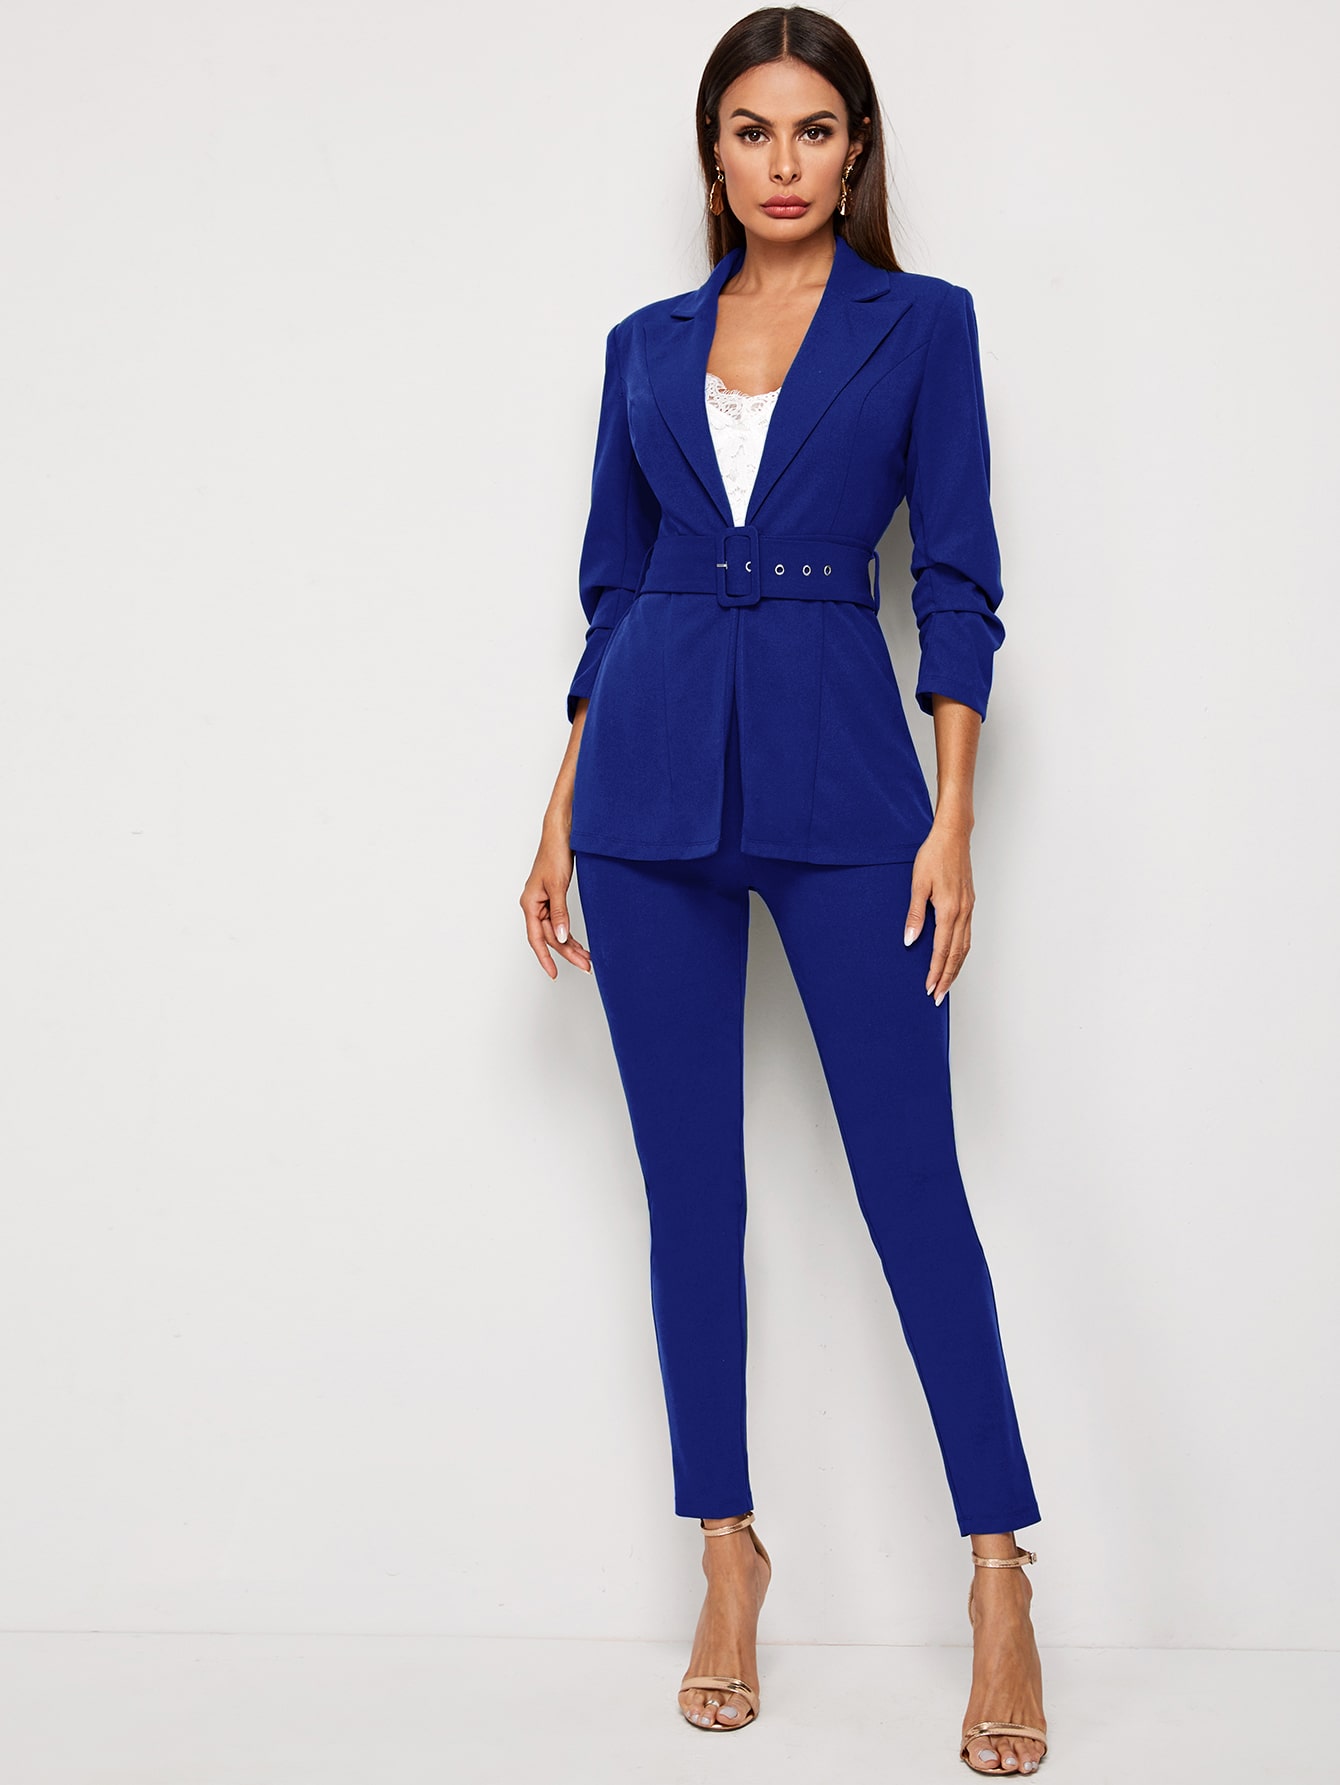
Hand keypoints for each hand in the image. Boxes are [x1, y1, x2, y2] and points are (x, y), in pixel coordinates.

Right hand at [521, 834, 592, 978]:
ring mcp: (544, 903)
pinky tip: (580, 943)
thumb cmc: (554, 854)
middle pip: (550, 937)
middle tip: (585, 966)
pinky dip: (570, 933)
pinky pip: (560, 922)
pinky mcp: (553, 898)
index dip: (544, 958)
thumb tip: (563, 937)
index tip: (553, 974)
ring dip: (571, 945)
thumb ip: (560, 913)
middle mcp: (534, 905)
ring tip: (587, 958)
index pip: (537, 938)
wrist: (561, 833)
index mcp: (530, 903)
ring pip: (556, 931)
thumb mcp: (557, 886)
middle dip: (567, 953)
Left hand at [904, 822, 974, 1004]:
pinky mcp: (969, 904)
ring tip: (947, 984)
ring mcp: (968, 909)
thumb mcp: (917, 884)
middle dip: (947, 978)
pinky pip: (968, 935)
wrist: (953, 836)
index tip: (929, 988)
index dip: (935, 972)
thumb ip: (914, 914)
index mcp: (948, 910)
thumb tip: (910, 940)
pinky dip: (962, 952)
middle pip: (957, 955)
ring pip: (965, 947)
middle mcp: (962, 913)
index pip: (941, 950)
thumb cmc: (933, 856)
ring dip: (956, 968)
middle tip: (938, 997)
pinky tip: (955, 958)